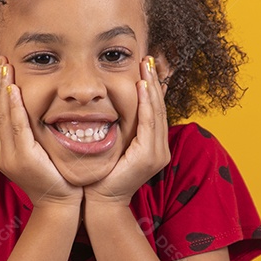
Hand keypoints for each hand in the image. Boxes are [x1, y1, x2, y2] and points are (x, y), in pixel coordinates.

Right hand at [0, 56, 82, 208]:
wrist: (59, 204)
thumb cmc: (53, 178)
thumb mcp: (35, 153)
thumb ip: (27, 136)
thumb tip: (28, 113)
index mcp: (0, 151)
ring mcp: (8, 156)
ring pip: (1, 114)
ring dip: (2, 88)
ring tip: (4, 67)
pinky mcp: (22, 158)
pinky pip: (16, 126)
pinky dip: (14, 106)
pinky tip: (13, 89)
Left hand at [83, 55, 169, 206]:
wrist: (100, 202)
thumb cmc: (101, 175)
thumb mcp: (113, 147)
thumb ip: (119, 130)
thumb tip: (111, 107)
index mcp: (152, 147)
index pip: (154, 111)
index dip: (151, 88)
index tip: (145, 67)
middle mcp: (160, 149)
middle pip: (159, 108)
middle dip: (154, 82)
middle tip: (148, 59)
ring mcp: (157, 154)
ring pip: (157, 112)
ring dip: (151, 87)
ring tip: (146, 67)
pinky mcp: (149, 156)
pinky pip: (150, 123)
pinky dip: (147, 104)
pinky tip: (143, 87)